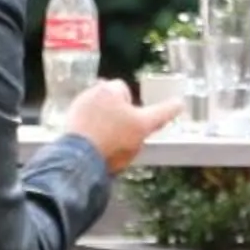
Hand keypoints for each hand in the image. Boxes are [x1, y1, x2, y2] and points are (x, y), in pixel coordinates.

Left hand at [61, 79, 182, 174]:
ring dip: (103, 124)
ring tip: (109, 145)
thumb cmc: (114, 140)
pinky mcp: (68, 124)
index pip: (126, 91)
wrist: (81, 160)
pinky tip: (97, 148)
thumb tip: (180, 103)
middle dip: (117, 115)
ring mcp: (77, 108)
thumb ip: (163, 113)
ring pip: (98, 113)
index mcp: (109, 89)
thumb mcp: (144, 126)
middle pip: (111, 102)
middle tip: (123, 136)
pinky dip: (91, 133)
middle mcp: (90, 93)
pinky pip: (85, 125)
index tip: (133, 123)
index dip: (133, 108)